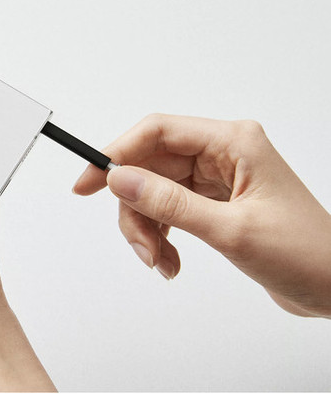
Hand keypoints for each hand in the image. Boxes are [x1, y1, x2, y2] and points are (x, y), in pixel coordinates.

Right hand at [73, 114, 330, 317]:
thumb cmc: (306, 254)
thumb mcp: (231, 230)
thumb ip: (170, 204)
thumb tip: (118, 178)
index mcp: (233, 143)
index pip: (157, 132)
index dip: (116, 154)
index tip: (87, 184)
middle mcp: (223, 154)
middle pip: (150, 167)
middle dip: (136, 210)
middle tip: (141, 247)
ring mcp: (218, 179)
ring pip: (155, 192)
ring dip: (148, 229)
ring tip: (161, 261)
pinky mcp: (215, 203)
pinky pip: (169, 210)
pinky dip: (162, 236)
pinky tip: (171, 260)